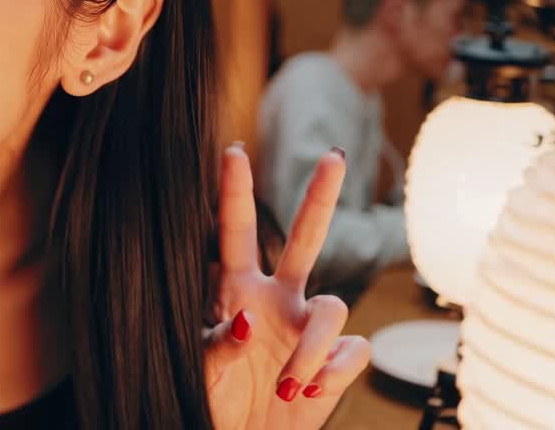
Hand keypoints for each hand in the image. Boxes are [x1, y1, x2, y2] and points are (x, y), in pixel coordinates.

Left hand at [204, 143, 370, 429]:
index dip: (234, 193)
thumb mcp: (201, 371)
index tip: (232, 151)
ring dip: (313, 348)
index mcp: (236, 292)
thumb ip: (217, 344)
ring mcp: (308, 328)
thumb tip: (246, 320)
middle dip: (320, 198)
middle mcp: (278, 300)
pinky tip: (307, 390)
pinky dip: (332, 372)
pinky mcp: (336, 361)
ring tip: (289, 383)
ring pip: (335, 307)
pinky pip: (354, 350)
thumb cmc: (214, 403)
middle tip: (335, 157)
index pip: (234, 234)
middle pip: (306, 238)